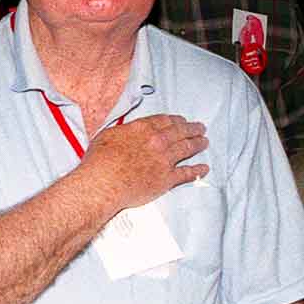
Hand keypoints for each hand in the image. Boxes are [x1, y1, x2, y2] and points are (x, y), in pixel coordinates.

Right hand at [79, 114, 208, 212]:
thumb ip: (124, 131)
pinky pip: (187, 173)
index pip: (165, 121)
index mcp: (143, 129)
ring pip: (187, 148)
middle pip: (180, 131)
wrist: (104, 183)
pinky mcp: (167, 179)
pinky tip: (204, 168)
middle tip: (199, 128)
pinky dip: (197, 170)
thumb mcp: (108, 136)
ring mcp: (164, 160)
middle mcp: (157, 141)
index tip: (181, 121)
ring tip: (204, 142)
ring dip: (197, 144)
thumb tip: (128, 130)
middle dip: (192, 129)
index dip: (176, 120)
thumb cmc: (100, 161)